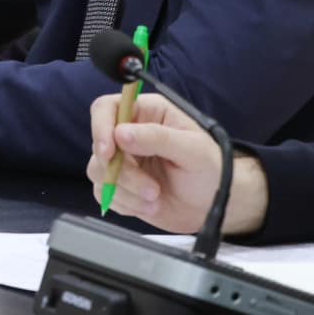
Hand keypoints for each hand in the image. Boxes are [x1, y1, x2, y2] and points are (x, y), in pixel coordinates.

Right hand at [86, 92, 267, 235]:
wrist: (214, 206)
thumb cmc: (211, 169)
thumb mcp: (192, 149)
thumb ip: (157, 138)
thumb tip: (120, 133)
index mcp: (148, 113)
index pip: (108, 108)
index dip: (101, 127)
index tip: (109, 152)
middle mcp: (131, 134)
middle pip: (100, 145)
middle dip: (123, 172)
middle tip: (151, 189)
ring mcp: (125, 161)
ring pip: (99, 171)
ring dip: (125, 190)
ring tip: (155, 198)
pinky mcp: (121, 186)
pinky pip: (104, 193)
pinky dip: (124, 203)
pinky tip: (149, 206)